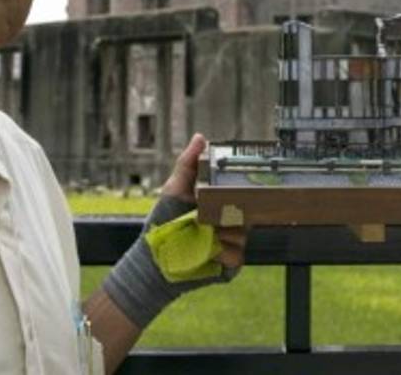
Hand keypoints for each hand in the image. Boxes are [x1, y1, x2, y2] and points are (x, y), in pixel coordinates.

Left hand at [161, 133, 245, 272]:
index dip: (239, 190)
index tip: (230, 190)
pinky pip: (236, 255)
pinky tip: (206, 253)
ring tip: (201, 235)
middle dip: (227, 214)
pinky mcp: (231, 264)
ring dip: (221, 235)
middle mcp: (231, 222)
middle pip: (245, 213)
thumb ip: (188, 164)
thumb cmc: (163, 223)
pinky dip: (221, 254)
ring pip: (241, 234)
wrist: (155, 262)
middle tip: (208, 216)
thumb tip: (201, 137)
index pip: (241, 193)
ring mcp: (233, 244)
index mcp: (220, 203)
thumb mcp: (175, 190)